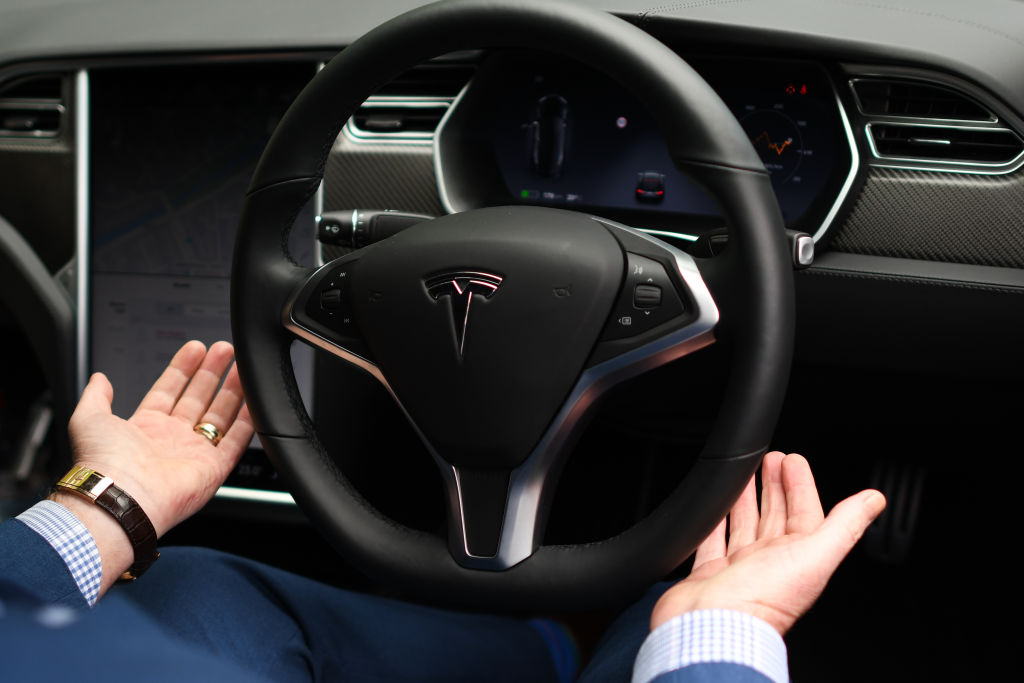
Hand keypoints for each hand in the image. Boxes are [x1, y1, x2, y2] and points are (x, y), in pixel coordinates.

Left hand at [54, 341, 253, 593]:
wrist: (121, 496)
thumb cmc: (104, 461)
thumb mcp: (88, 418)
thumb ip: (96, 396)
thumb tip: (99, 378)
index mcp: (145, 428)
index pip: (170, 390)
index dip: (183, 368)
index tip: (197, 348)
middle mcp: (172, 440)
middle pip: (199, 398)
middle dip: (213, 372)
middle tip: (225, 350)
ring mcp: (194, 454)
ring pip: (221, 416)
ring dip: (233, 391)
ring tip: (244, 367)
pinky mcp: (213, 469)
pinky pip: (236, 442)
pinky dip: (248, 422)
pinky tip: (255, 401)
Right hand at [650, 451, 885, 634]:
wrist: (713, 625)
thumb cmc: (762, 599)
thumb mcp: (814, 556)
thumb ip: (844, 526)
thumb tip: (874, 501)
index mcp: (798, 559)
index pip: (805, 513)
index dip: (801, 485)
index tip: (792, 460)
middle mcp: (769, 563)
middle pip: (775, 516)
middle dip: (775, 486)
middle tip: (771, 460)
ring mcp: (739, 567)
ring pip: (745, 525)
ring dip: (746, 499)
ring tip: (742, 476)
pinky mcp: (710, 572)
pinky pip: (712, 540)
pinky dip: (714, 522)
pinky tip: (713, 510)